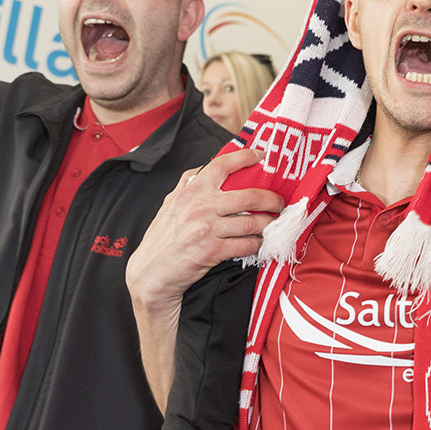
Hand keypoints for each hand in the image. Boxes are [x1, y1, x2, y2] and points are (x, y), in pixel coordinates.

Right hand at [127, 149, 281, 313]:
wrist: (151, 273)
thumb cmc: (162, 238)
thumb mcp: (170, 204)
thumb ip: (188, 184)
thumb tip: (205, 167)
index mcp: (191, 191)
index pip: (222, 164)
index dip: (246, 157)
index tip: (261, 156)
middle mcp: (200, 206)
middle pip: (249, 195)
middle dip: (271, 198)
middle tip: (279, 202)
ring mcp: (207, 228)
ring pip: (253, 222)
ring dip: (268, 224)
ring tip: (273, 224)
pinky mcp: (213, 251)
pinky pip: (246, 245)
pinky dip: (257, 244)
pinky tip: (259, 243)